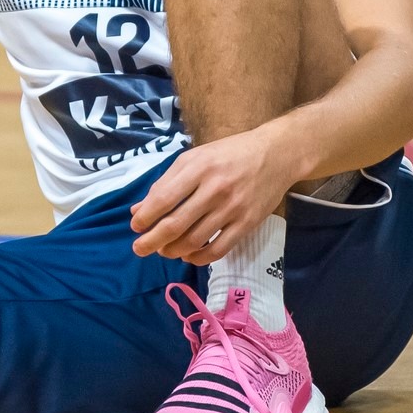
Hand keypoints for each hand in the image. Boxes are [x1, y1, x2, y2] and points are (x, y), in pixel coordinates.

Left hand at [130, 128, 297, 263]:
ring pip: (195, 240)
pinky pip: (218, 250)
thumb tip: (139, 210)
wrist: (277, 154)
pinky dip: (199, 258)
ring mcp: (233, 208)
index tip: (135, 226)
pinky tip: (189, 256)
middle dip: (152, 241)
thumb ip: (166, 182)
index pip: (163, 199)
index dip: (145, 217)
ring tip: (164, 250)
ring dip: (173, 251)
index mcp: (198, 167)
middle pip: (176, 224)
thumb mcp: (195, 158)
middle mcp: (215, 188)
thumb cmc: (230, 154)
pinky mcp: (247, 223)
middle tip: (140, 249)